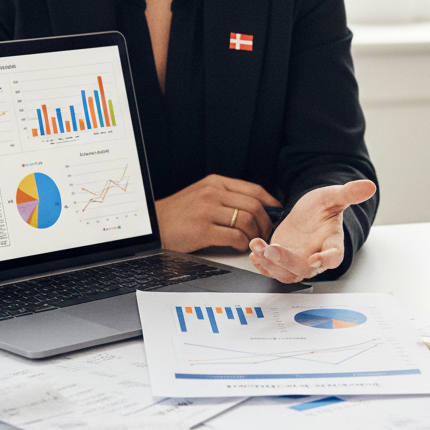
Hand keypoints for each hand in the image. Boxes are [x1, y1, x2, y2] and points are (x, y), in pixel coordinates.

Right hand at [155, 175, 281, 253]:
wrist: (152, 225)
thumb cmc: (178, 213)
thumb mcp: (202, 194)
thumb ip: (226, 197)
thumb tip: (256, 206)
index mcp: (215, 182)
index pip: (253, 189)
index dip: (270, 202)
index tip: (277, 212)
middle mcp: (212, 193)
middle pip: (254, 205)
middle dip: (265, 222)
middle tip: (266, 233)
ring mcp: (207, 210)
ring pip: (246, 220)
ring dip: (254, 234)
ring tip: (252, 241)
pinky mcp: (202, 229)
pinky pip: (234, 236)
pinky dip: (242, 243)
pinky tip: (238, 246)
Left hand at [248, 179, 376, 282]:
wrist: (307, 214)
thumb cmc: (322, 208)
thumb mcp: (332, 196)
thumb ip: (349, 193)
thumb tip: (369, 186)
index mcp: (332, 243)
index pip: (334, 256)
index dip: (325, 259)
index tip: (315, 258)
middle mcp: (316, 257)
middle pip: (304, 269)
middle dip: (286, 261)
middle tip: (271, 250)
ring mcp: (298, 262)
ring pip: (286, 274)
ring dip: (270, 264)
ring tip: (257, 247)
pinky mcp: (283, 263)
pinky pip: (273, 271)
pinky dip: (262, 264)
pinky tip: (255, 251)